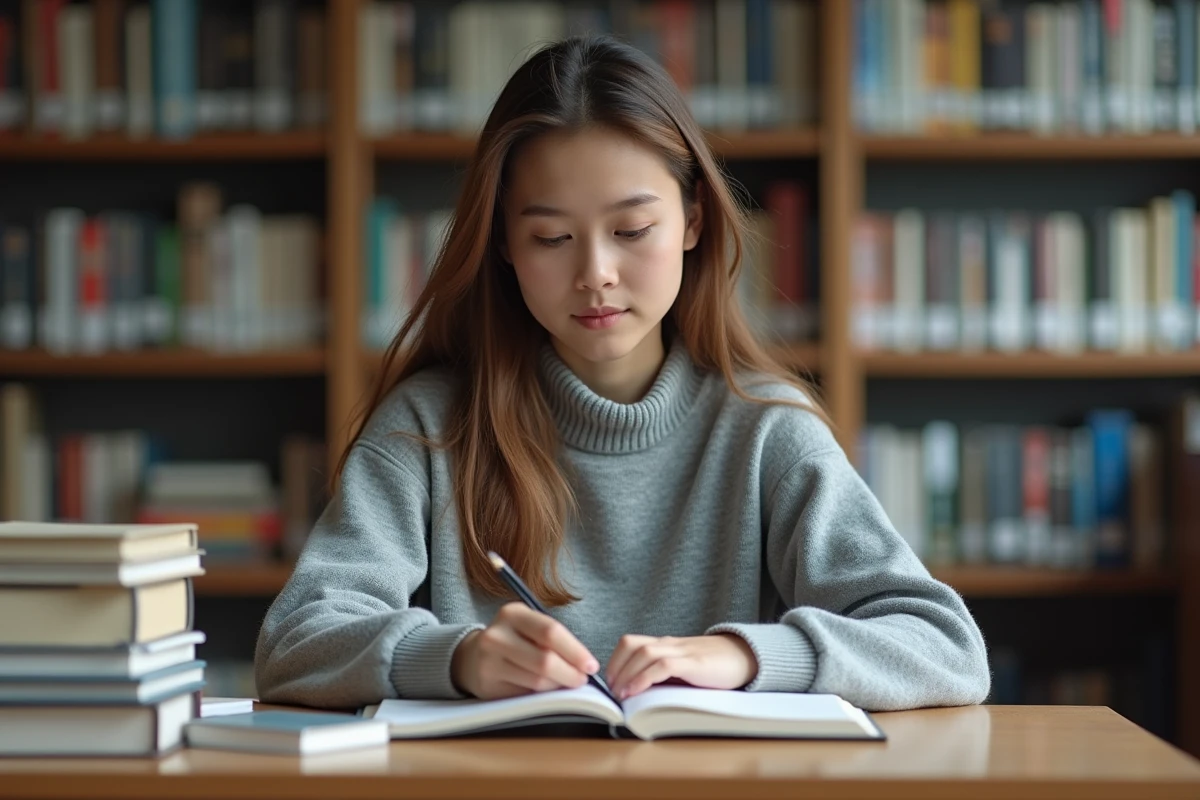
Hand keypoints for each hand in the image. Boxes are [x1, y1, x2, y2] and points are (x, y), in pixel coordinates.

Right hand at [451, 602, 600, 699]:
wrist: (473, 657)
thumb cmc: (513, 640)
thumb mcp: (527, 627)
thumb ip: (551, 638)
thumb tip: (584, 664)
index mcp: (512, 613)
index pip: (550, 631)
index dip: (575, 651)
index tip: (591, 665)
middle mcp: (497, 635)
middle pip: (545, 660)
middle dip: (570, 674)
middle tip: (583, 680)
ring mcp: (489, 662)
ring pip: (537, 681)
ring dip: (558, 687)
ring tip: (564, 684)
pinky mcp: (487, 685)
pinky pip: (525, 695)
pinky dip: (541, 696)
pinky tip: (545, 691)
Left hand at [606, 634, 757, 700]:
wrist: (746, 657)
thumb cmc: (714, 667)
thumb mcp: (683, 668)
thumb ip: (664, 674)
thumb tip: (637, 692)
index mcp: (666, 644)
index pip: (631, 643)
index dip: (615, 660)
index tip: (609, 681)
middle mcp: (670, 644)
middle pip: (632, 645)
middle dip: (615, 667)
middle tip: (610, 690)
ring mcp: (682, 652)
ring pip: (643, 653)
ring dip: (626, 674)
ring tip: (620, 694)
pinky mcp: (694, 663)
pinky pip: (663, 666)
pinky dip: (644, 678)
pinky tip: (636, 691)